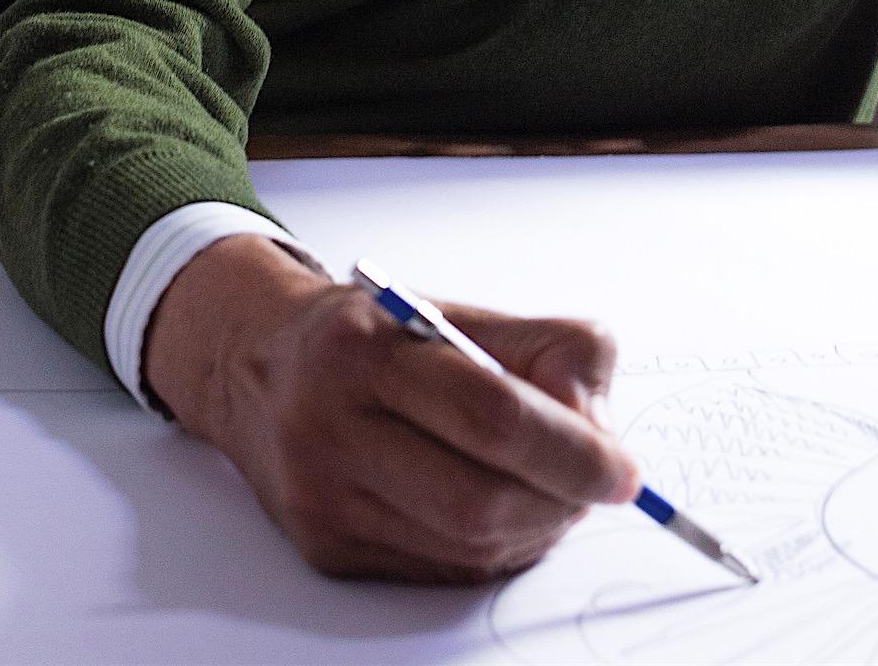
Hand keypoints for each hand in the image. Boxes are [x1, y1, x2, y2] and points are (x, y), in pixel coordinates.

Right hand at [143, 234, 642, 582]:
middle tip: (596, 485)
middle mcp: (328, 426)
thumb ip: (546, 350)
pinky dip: (495, 548)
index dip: (573, 449)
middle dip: (561, 502)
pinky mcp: (326, 548)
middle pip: (479, 499)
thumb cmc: (370, 338)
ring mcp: (322, 497)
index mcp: (362, 348)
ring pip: (467, 546)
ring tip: (550, 492)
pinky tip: (502, 512)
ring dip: (536, 529)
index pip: (491, 413)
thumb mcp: (453, 309)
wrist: (255, 368)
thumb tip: (599, 429)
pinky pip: (442, 569)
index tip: (622, 469)